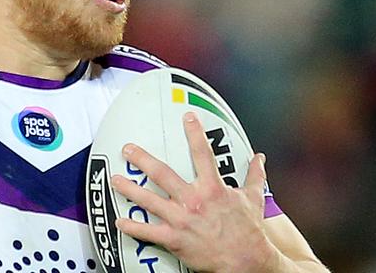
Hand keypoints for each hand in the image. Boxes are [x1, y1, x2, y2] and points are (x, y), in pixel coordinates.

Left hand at [111, 112, 275, 272]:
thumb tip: (259, 158)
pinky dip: (132, 227)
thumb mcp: (253, 199)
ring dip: (130, 189)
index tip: (186, 117)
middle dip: (143, 159)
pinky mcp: (175, 239)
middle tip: (128, 149)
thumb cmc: (249, 231)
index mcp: (213, 188)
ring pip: (149, 201)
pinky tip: (119, 220)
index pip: (203, 154)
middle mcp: (194, 200)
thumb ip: (254, 175)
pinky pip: (149, 232)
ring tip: (115, 179)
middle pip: (163, 174)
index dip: (195, 133)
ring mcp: (182, 220)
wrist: (247, 262)